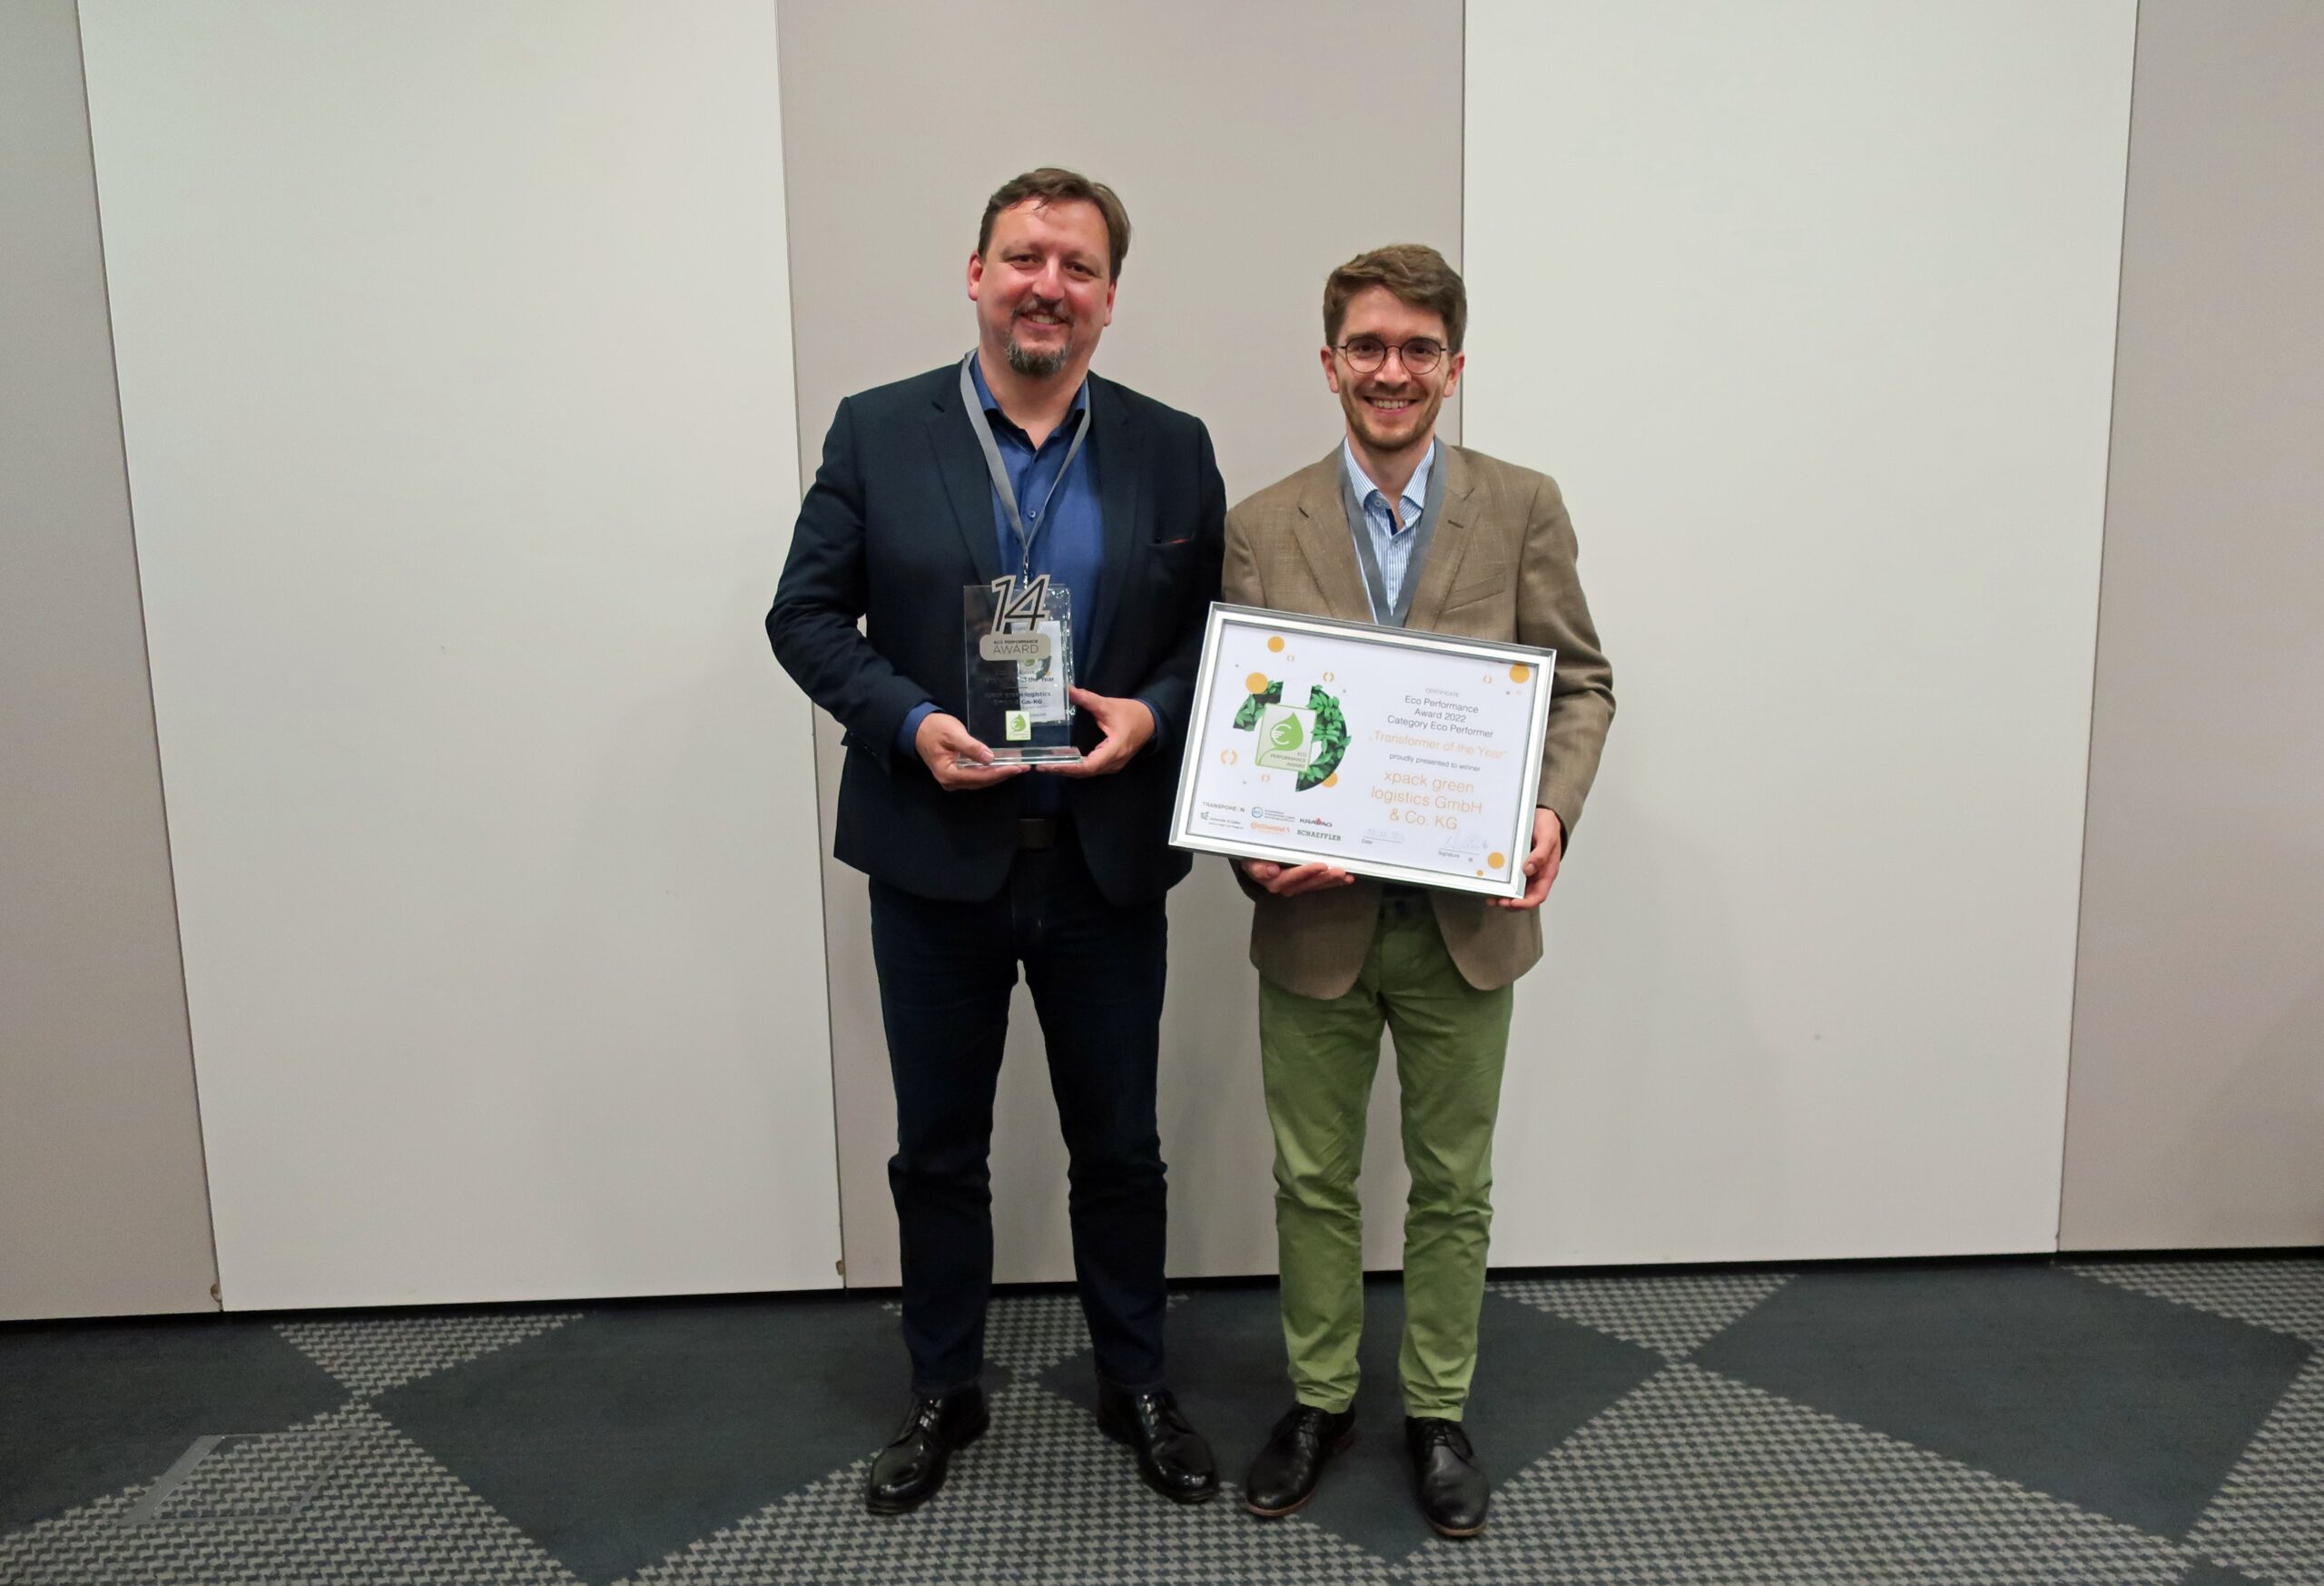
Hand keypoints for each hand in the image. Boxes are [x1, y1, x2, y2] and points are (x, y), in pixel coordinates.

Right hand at [914, 711, 1025, 791]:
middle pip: (982, 782)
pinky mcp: (957, 774)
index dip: (1000, 772)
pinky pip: (977, 776)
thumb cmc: (934, 728)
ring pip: (981, 781)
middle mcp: (951, 782)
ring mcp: (953, 780)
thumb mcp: (953, 734)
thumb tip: (990, 758)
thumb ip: (971, 747)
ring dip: (999, 774)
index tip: (1017, 767)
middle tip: (1023, 767)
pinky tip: (1002, 766)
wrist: (918, 728)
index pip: (980, 776)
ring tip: (1017, 767)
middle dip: (1003, 775)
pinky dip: (990, 772)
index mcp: (948, 774)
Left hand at [1039, 687, 1155, 777]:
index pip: (1089, 765)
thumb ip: (1087, 699)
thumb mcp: (1108, 705)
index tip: (1050, 765)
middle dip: (1063, 770)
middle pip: (1085, 772)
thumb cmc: (1131, 713)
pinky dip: (1077, 767)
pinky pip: (1092, 769)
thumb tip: (1068, 690)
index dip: (1068, 767)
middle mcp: (1114, 762)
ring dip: (1069, 770)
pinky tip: (1063, 762)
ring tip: (1048, 765)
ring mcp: (1113, 765)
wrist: (1151, 721)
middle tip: (1041, 766)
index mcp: (1115, 748)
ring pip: (1088, 773)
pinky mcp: (1111, 763)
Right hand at [1239, 858, 1355, 896]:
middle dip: (1325, 877)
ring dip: (1332, 880)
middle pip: (1308, 883)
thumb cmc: (1253, 858)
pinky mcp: (1306, 882)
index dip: (1305, 872)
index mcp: (1273, 880)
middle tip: (1340, 870)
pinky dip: (1334, 881)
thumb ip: (1257, 867)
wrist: (1254, 860)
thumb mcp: (1250, 861)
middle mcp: (1287, 886)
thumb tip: (1271, 871)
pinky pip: (1321, 883)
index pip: (1290, 877)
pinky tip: (1348, 878)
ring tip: (1347, 875)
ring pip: (1317, 884)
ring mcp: (1298, 885)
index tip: (1320, 866)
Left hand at [1493, 807, 1563, 910]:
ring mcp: (1526, 871)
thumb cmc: (1548, 827)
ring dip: (1503, 895)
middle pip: (1524, 897)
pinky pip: (1510, 877)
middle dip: (1510, 903)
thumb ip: (1541, 854)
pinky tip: (1491, 882)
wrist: (1542, 815)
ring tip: (1490, 896)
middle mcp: (1536, 875)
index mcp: (1547, 872)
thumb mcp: (1548, 838)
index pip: (1538, 895)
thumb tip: (1528, 870)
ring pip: (1515, 889)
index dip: (1525, 903)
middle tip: (1495, 901)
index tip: (1512, 903)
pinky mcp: (1517, 864)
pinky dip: (1501, 883)